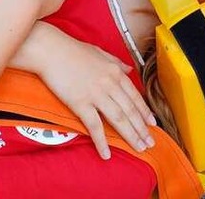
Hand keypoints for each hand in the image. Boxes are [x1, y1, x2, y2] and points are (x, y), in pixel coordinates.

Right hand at [40, 33, 156, 159]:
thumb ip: (117, 63)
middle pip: (130, 110)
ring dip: (131, 135)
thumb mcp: (100, 52)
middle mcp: (110, 83)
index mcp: (115, 71)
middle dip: (142, 129)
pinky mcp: (80, 103)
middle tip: (150, 143)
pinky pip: (94, 126)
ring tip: (139, 148)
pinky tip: (106, 153)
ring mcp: (96, 94)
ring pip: (118, 119)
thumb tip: (129, 69)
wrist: (52, 50)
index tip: (153, 124)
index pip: (135, 96)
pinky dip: (102, 141)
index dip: (145, 112)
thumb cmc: (73, 50)